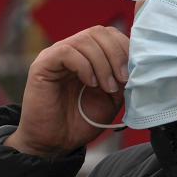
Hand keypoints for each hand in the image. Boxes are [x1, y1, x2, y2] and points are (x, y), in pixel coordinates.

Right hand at [5, 25, 128, 156]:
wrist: (55, 143)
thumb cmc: (80, 121)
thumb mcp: (110, 98)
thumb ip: (121, 78)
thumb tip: (133, 63)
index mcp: (87, 54)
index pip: (108, 34)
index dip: (123, 47)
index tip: (131, 71)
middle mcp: (71, 49)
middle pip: (98, 32)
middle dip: (116, 54)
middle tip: (122, 79)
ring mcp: (55, 54)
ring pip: (85, 40)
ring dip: (102, 63)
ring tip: (107, 86)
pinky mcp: (42, 64)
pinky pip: (66, 52)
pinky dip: (84, 66)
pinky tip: (90, 83)